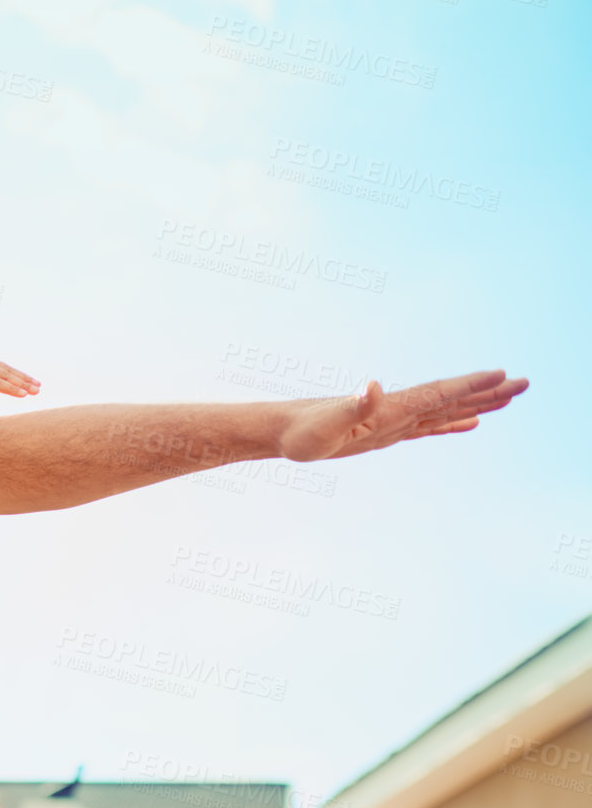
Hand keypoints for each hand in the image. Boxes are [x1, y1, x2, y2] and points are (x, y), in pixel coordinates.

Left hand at [0, 350, 40, 400]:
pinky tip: (26, 378)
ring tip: (38, 385)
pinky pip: (3, 365)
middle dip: (22, 383)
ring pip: (7, 368)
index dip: (10, 389)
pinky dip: (15, 372)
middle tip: (37, 391)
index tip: (24, 395)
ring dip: (23, 377)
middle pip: (5, 374)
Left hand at [277, 370, 526, 462]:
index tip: (503, 374)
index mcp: (390, 408)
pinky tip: (470, 422)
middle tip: (524, 382)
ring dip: (476, 403)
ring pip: (445, 411)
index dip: (470, 386)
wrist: (282, 432)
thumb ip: (352, 407)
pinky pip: (427, 427)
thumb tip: (373, 385)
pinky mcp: (386, 433)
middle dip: (487, 391)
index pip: (438, 393)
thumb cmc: (302, 433)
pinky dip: (451, 424)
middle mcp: (397, 410)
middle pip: (450, 398)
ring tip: (509, 396)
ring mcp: (394, 421)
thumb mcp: (326, 425)